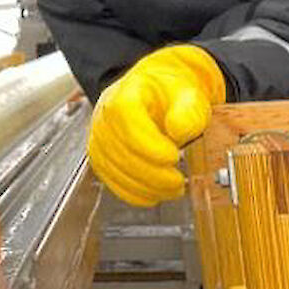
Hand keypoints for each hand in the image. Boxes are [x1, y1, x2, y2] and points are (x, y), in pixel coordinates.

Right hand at [87, 45, 225, 205]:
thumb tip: (179, 130)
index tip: (174, 157)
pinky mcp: (101, 156)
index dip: (150, 146)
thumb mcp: (187, 94)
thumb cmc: (169, 94)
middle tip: (178, 181)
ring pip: (114, 170)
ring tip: (172, 189)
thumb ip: (188, 111)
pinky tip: (154, 194)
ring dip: (145, 186)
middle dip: (152, 173)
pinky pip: (111, 180)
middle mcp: (105, 116)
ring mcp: (99, 137)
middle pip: (121, 151)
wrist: (155, 94)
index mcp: (124, 95)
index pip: (129, 123)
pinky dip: (133, 193)